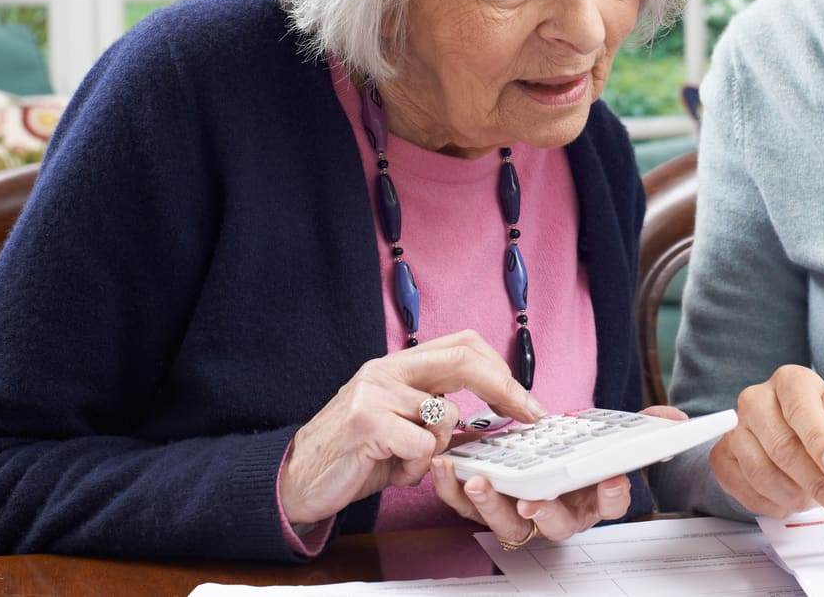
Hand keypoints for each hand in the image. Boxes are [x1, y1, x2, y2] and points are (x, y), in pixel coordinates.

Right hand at [280, 330, 545, 525]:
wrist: (295, 479)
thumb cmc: (354, 455)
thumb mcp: (399, 426)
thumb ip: (436, 415)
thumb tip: (492, 419)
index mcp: (398, 366)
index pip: (463, 345)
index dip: (500, 370)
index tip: (526, 401)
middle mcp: (387, 370)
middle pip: (464, 359)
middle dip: (505, 388)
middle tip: (528, 415)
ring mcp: (375, 393)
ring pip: (445, 417)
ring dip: (437, 449)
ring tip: (406, 461)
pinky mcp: (367, 423)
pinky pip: (422, 447)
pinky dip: (415, 468)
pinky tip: (391, 470)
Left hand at [431, 405, 685, 543]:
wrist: (542, 446)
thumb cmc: (578, 446)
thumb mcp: (614, 432)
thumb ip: (646, 426)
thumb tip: (676, 420)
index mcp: (594, 497)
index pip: (612, 504)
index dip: (614, 495)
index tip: (613, 479)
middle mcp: (560, 513)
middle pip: (555, 524)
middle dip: (544, 512)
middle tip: (533, 500)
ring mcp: (522, 512)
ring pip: (509, 523)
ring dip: (492, 505)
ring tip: (478, 481)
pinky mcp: (488, 503)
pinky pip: (470, 506)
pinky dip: (455, 491)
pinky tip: (451, 468)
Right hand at [708, 365, 823, 522]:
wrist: (786, 434)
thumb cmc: (818, 425)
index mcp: (790, 382)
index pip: (801, 409)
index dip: (820, 443)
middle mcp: (756, 399)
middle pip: (782, 447)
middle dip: (814, 482)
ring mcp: (734, 428)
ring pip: (761, 473)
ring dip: (793, 496)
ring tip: (811, 498)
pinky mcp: (721, 456)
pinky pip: (745, 490)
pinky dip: (772, 504)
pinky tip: (787, 499)